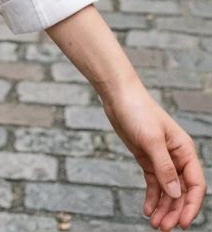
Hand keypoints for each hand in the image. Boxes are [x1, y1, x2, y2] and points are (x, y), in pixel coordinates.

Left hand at [103, 82, 205, 229]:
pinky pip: (154, 184)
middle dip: (174, 211)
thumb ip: (164, 167)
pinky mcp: (147, 160)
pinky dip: (152, 198)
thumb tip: (176, 194)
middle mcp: (177, 157)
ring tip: (154, 224)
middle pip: (181, 192)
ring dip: (163, 208)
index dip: (192, 205)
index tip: (183, 223)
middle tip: (162, 228)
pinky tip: (147, 210)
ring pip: (168, 191)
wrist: (118, 96)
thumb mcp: (151, 139)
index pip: (196, 184)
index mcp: (185, 150)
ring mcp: (162, 159)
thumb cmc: (138, 110)